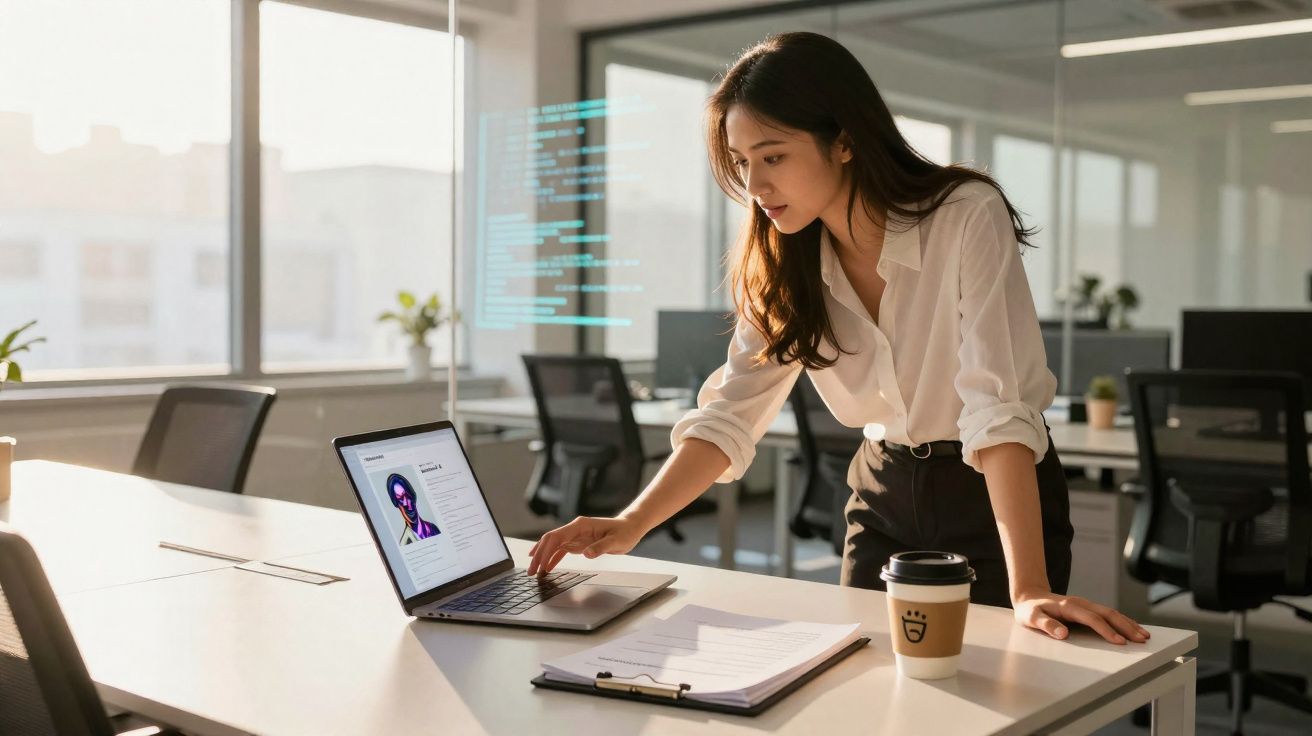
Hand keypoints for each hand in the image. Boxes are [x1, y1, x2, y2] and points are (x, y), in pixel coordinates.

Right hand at [526, 515, 646, 575]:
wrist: (630, 527)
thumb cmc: (624, 532)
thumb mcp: (616, 541)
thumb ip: (601, 547)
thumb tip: (586, 554)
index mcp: (580, 525)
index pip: (557, 537)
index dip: (546, 551)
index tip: (540, 564)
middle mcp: (574, 529)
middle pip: (550, 540)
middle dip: (539, 555)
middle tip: (531, 570)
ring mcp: (575, 535)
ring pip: (553, 545)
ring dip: (543, 557)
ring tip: (535, 571)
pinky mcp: (579, 542)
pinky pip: (561, 550)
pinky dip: (553, 558)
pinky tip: (547, 568)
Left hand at [1013, 588, 1150, 644]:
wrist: (1029, 595)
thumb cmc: (1029, 609)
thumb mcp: (1031, 618)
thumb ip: (1046, 625)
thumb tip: (1063, 634)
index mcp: (1069, 607)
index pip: (1092, 619)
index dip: (1107, 631)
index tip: (1120, 642)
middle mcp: (1081, 603)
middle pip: (1108, 613)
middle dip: (1126, 626)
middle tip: (1141, 640)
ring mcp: (1085, 605)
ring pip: (1111, 612)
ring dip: (1128, 623)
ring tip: (1144, 635)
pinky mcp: (1087, 608)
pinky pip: (1108, 614)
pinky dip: (1122, 620)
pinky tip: (1132, 628)